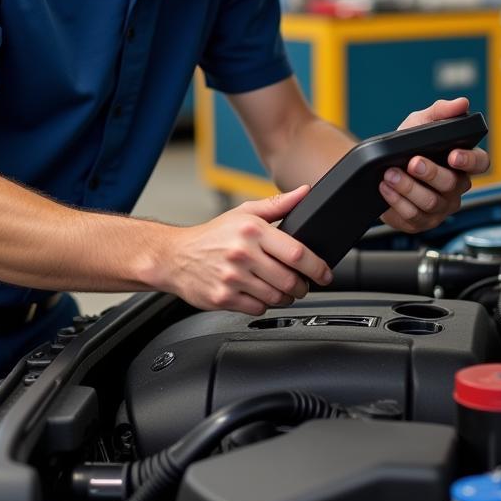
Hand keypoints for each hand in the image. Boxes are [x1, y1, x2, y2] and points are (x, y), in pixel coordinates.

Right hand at [156, 185, 332, 315]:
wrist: (175, 256)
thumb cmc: (212, 235)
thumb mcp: (245, 212)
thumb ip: (278, 204)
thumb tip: (305, 192)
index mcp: (252, 231)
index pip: (296, 253)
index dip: (317, 267)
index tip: (325, 273)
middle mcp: (242, 254)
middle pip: (289, 280)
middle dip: (303, 286)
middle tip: (303, 284)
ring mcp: (232, 278)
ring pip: (275, 297)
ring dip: (286, 297)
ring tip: (283, 289)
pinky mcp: (223, 298)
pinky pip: (258, 308)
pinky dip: (265, 304)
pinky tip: (260, 294)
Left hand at [378, 97, 489, 233]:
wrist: (379, 167)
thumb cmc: (408, 145)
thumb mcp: (420, 123)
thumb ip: (440, 111)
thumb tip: (461, 103)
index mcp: (462, 163)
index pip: (481, 163)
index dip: (470, 160)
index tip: (453, 155)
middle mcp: (456, 188)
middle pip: (451, 185)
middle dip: (430, 173)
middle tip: (412, 162)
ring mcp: (440, 208)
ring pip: (430, 202)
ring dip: (408, 187)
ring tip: (390, 173)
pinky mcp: (421, 222)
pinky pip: (413, 216)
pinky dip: (396, 200)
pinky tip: (385, 187)